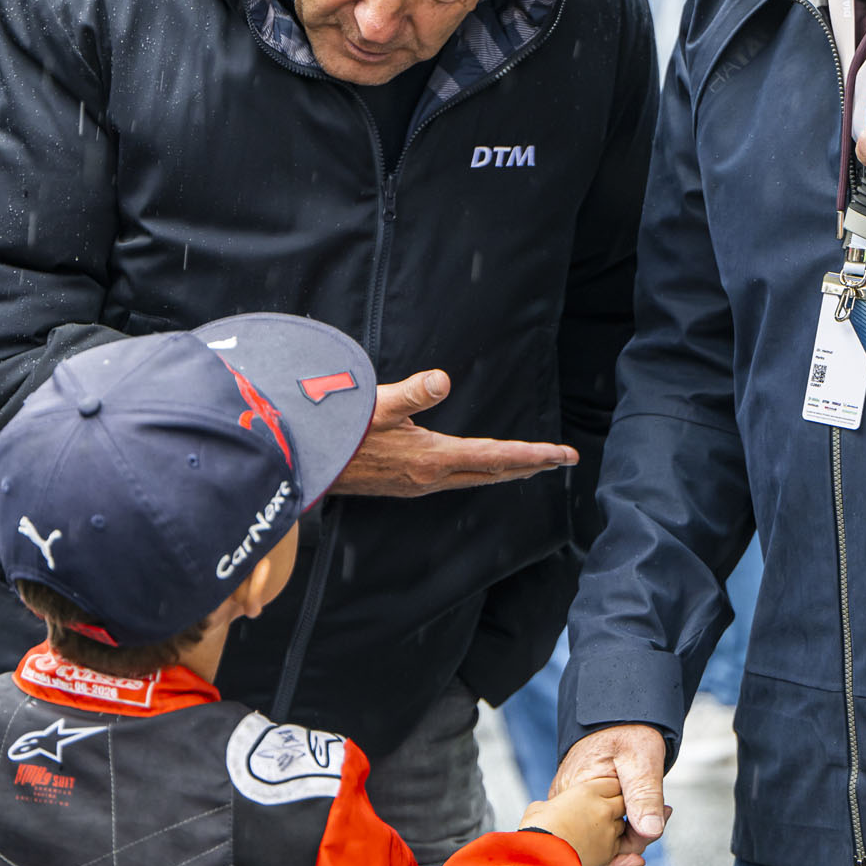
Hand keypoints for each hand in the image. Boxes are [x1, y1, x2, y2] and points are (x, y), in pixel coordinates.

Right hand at [329, 369, 578, 498]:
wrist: (301, 464)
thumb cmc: (336, 431)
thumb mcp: (374, 404)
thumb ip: (410, 393)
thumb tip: (443, 380)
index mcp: (431, 459)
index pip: (495, 456)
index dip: (533, 456)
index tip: (564, 455)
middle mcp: (430, 477)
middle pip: (493, 472)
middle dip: (530, 465)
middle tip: (563, 460)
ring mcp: (417, 485)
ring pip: (476, 478)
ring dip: (507, 470)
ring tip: (533, 464)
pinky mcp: (405, 484)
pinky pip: (457, 479)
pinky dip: (481, 472)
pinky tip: (481, 467)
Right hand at [520, 770, 625, 865]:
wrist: (539, 858)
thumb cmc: (534, 830)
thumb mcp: (540, 808)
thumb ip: (554, 805)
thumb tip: (550, 810)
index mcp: (587, 791)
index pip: (613, 784)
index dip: (608, 790)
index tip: (602, 796)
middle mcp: (603, 809)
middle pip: (622, 803)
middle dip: (616, 808)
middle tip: (602, 815)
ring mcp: (609, 831)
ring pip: (622, 826)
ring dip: (615, 829)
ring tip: (596, 835)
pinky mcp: (609, 854)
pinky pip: (621, 850)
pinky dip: (618, 852)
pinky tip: (608, 852)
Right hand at [552, 725, 665, 865]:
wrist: (619, 716)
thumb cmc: (630, 733)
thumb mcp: (642, 761)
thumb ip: (644, 796)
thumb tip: (650, 831)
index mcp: (577, 791)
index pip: (603, 837)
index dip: (635, 838)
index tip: (659, 818)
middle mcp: (566, 800)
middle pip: (600, 840)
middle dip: (634, 836)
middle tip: (661, 812)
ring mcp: (568, 802)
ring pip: (600, 835)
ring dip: (629, 831)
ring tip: (655, 809)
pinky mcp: (574, 802)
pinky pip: (596, 827)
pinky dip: (620, 827)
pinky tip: (641, 815)